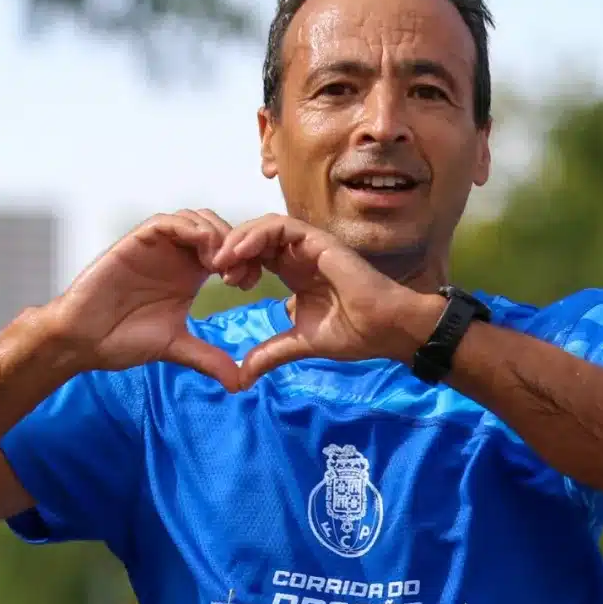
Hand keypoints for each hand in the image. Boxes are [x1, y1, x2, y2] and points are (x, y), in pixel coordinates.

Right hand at [47, 210, 259, 390]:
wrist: (83, 340)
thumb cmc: (123, 339)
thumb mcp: (177, 347)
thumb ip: (208, 358)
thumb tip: (240, 383)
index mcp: (189, 274)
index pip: (227, 251)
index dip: (245, 260)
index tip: (249, 284)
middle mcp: (175, 255)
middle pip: (217, 228)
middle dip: (236, 245)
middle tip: (239, 274)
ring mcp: (156, 247)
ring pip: (195, 219)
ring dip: (216, 235)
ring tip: (222, 266)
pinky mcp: (136, 242)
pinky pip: (167, 222)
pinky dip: (190, 230)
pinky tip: (203, 255)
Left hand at [212, 214, 441, 387]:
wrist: (385, 329)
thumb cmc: (353, 334)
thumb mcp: (300, 343)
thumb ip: (270, 353)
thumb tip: (241, 377)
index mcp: (294, 273)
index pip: (256, 256)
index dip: (237, 264)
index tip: (225, 284)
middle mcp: (300, 255)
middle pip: (255, 238)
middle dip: (232, 250)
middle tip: (217, 270)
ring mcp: (309, 245)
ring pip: (264, 227)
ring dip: (240, 240)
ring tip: (223, 261)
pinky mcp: (318, 240)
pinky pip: (280, 226)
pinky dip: (257, 235)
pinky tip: (241, 253)